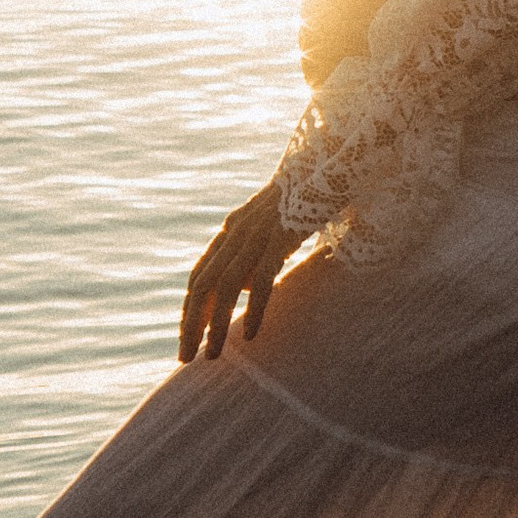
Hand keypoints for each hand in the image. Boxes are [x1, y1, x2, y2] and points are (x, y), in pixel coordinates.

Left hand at [179, 181, 301, 361]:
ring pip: (226, 288)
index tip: (189, 336)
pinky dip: (254, 309)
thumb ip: (258, 249)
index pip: (200, 274)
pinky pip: (262, 280)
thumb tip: (248, 286)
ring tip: (211, 356)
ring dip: (215, 325)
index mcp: (233, 228)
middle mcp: (237, 231)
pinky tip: (249, 335)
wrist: (333, 160)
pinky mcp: (281, 237)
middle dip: (190, 324)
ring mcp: (258, 234)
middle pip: (202, 285)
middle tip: (185, 357)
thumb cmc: (310, 193)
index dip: (190, 308)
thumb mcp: (275, 222)